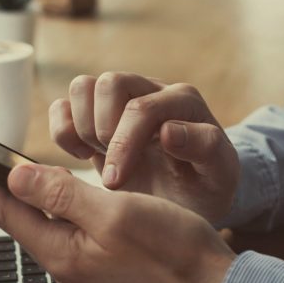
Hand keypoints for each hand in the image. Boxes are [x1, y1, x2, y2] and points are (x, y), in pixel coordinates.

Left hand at [0, 160, 235, 282]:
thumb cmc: (173, 253)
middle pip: (20, 222)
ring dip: (26, 202)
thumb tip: (16, 179)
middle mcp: (67, 269)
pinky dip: (57, 214)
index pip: (5, 211)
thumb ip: (61, 195)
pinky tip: (60, 205)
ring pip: (45, 229)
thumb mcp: (114, 213)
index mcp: (63, 254)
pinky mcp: (104, 273)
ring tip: (9, 177)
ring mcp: (86, 274)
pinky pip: (69, 237)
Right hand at [49, 72, 239, 222]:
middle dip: (103, 131)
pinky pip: (64, 105)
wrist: (188, 199)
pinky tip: (82, 155)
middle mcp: (151, 91)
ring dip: (83, 127)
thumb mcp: (219, 176)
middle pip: (109, 83)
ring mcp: (121, 100)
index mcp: (184, 101)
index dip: (123, 143)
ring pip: (82, 87)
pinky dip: (64, 130)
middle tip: (115, 170)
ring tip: (100, 157)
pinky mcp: (96, 115)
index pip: (142, 107)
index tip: (117, 182)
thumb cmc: (204, 188)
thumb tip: (168, 130)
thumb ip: (206, 148)